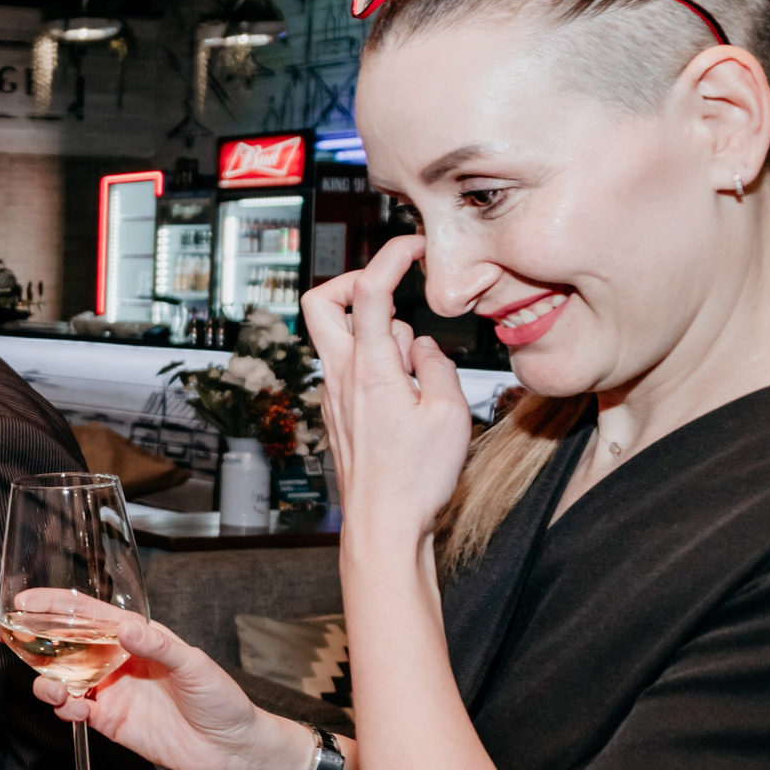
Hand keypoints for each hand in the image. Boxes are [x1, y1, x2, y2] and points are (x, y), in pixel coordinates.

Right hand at [19, 592, 289, 769]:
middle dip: (34, 638)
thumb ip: (157, 645)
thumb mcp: (194, 664)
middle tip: (6, 633)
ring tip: (45, 685)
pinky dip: (62, 708)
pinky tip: (65, 707)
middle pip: (66, 643)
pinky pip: (74, 710)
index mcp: (136, 637)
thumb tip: (125, 628)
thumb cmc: (221, 699)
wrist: (232, 749)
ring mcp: (110, 691)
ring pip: (63, 677)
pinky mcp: (109, 721)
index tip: (25, 601)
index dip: (54, 606)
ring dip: (45, 677)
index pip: (88, 614)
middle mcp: (117, 660)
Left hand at [299, 234, 474, 537]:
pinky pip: (350, 366)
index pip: (368, 290)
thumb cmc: (416, 478)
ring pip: (339, 335)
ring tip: (417, 368)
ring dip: (377, 330)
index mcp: (369, 369)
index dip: (390, 255)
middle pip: (321, 301)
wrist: (382, 524)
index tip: (415, 245)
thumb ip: (437, 365)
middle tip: (391, 289)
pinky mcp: (337, 410)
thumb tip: (421, 345)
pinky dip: (377, 360)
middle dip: (355, 280)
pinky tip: (408, 392)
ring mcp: (333, 393)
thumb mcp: (449, 414)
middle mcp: (341, 375)